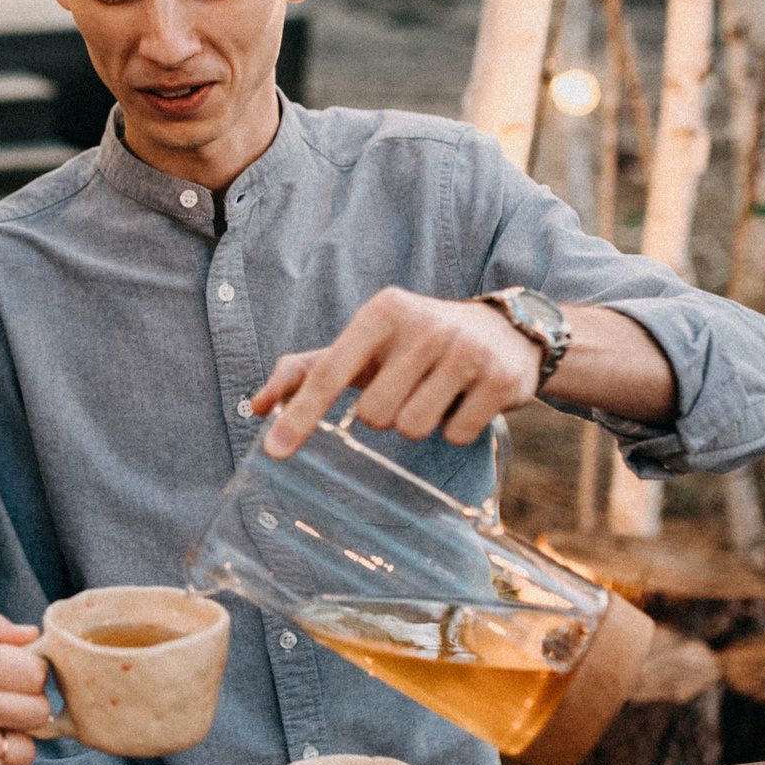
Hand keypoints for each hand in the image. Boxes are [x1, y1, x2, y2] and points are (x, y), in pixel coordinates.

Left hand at [251, 287, 539, 456]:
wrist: (508, 332)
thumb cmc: (415, 344)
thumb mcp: (364, 345)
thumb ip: (308, 371)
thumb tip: (256, 407)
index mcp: (382, 311)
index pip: (329, 373)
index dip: (300, 416)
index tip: (274, 453)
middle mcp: (422, 325)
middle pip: (373, 415)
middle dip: (386, 416)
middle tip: (409, 390)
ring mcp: (465, 350)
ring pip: (413, 429)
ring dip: (420, 424)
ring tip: (438, 394)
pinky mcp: (500, 378)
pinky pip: (456, 435)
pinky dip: (457, 430)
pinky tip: (468, 401)